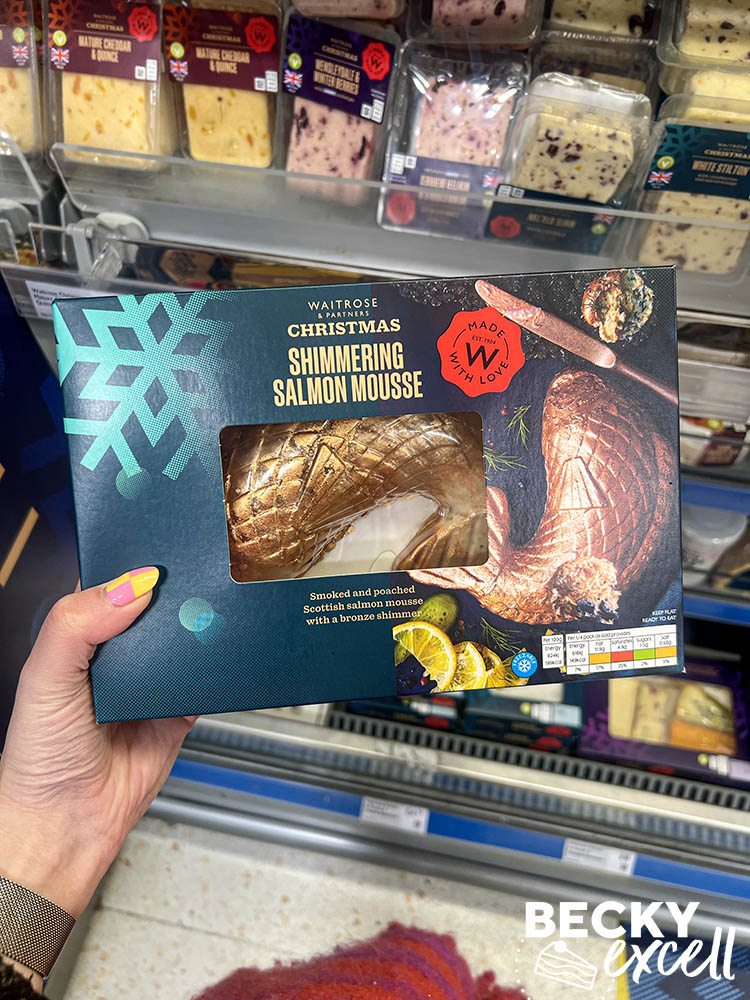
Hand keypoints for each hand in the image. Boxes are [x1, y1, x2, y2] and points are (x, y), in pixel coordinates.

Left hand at [0, 568, 195, 920]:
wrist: (68, 825)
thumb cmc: (39, 758)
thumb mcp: (45, 678)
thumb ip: (77, 625)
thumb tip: (130, 586)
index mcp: (80, 637)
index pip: (111, 586)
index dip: (132, 568)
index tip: (157, 555)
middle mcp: (116, 655)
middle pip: (155, 609)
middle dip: (175, 594)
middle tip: (193, 580)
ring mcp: (150, 682)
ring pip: (184, 640)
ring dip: (198, 628)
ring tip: (209, 611)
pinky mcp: (180, 710)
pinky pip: (206, 681)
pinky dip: (217, 669)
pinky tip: (218, 654)